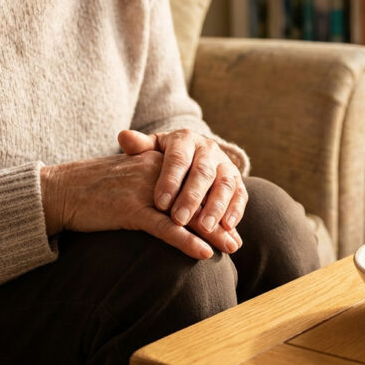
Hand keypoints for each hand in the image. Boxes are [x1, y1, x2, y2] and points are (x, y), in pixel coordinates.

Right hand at [40, 151, 218, 259]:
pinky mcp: (130, 209)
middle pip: (197, 198)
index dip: (215, 204)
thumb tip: (176, 207)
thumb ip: (154, 186)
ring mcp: (143, 191)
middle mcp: (155, 173)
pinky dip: (186, 241)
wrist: (59, 190)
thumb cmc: (94, 189)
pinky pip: (165, 228)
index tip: (232, 223)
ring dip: (212, 232)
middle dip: (219, 220)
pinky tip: (204, 253)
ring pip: (186, 213)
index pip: (196, 184)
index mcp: (158, 162)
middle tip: (237, 241)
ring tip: (231, 247)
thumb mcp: (130, 179)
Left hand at [117, 128, 245, 251]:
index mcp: (185, 140)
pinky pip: (241, 195)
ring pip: (226, 184)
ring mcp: (226, 165)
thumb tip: (124, 137)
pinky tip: (227, 227)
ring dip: (217, 207)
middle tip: (180, 219)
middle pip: (203, 172)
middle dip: (192, 197)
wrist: (195, 155)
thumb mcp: (152, 149)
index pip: (178, 159)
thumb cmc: (166, 157)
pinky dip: (236, 211)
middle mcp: (209, 150)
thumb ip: (139, 146)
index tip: (160, 203)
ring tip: (206, 228)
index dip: (170, 180)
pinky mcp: (238, 181)